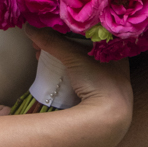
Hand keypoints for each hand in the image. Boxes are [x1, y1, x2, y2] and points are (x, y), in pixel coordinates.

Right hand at [25, 26, 132, 143]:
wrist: (107, 120)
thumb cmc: (99, 82)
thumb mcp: (74, 56)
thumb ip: (52, 41)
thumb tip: (30, 26)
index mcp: (117, 51)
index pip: (89, 34)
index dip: (67, 31)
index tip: (49, 31)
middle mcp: (115, 65)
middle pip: (81, 48)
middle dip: (58, 46)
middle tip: (39, 46)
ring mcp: (108, 83)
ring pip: (79, 64)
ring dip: (58, 60)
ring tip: (40, 58)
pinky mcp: (98, 97)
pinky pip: (79, 78)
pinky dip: (64, 73)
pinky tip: (51, 74)